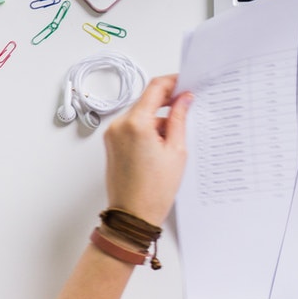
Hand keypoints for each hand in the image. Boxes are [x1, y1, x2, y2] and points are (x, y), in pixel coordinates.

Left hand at [103, 74, 192, 224]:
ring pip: (139, 114)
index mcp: (136, 123)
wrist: (132, 215)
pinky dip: (146, 129)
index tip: (185, 84)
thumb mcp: (176, 151)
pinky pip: (131, 126)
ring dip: (156, 118)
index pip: (155, 88)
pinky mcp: (111, 143)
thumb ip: (179, 119)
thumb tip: (184, 100)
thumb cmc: (153, 191)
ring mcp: (112, 134)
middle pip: (146, 100)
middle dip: (166, 102)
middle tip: (186, 108)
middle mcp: (119, 125)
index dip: (173, 82)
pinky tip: (160, 145)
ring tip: (173, 138)